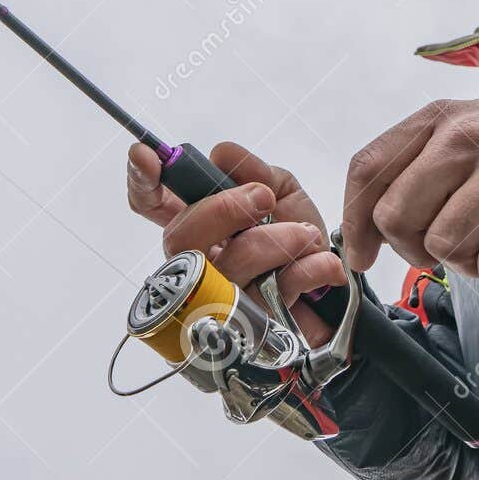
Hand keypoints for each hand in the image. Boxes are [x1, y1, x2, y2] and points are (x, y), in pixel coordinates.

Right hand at [126, 140, 342, 345]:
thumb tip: (223, 153)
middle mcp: (199, 264)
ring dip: (275, 241)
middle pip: (180, 238)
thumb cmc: (297, 240)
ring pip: (230, 267)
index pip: (151, 205)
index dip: (142, 181)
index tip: (146, 155)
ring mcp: (222, 300)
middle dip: (222, 210)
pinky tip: (321, 261)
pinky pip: (277, 291)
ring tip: (305, 234)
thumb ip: (257, 172)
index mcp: (200, 225)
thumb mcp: (283, 194)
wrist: (336, 293)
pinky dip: (308, 269)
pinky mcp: (254, 326)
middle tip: (263, 198)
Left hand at [341, 88, 478, 296]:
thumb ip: (415, 168)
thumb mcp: (463, 130)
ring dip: (464, 265)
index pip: (369, 170)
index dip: (355, 223)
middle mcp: (466, 138)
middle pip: (397, 218)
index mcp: (437, 119)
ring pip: (445, 247)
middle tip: (447, 249)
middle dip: (414, 250)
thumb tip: (367, 234)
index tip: (363, 255)